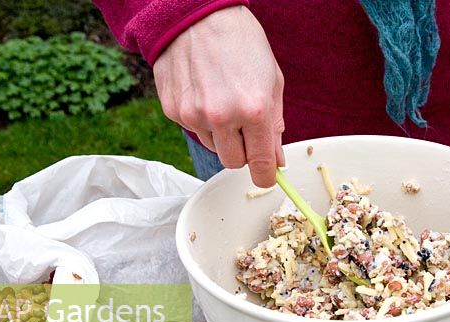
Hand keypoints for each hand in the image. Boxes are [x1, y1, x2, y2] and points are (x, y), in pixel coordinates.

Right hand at [153, 6, 284, 186]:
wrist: (196, 14)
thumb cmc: (241, 43)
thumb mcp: (272, 81)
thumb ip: (275, 125)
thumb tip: (276, 161)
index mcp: (254, 110)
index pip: (261, 165)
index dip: (266, 176)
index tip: (267, 177)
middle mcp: (222, 117)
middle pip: (234, 163)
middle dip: (243, 152)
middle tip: (245, 128)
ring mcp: (194, 115)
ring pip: (213, 148)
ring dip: (221, 135)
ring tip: (223, 100)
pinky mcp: (173, 111)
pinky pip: (194, 131)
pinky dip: (202, 120)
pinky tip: (204, 92)